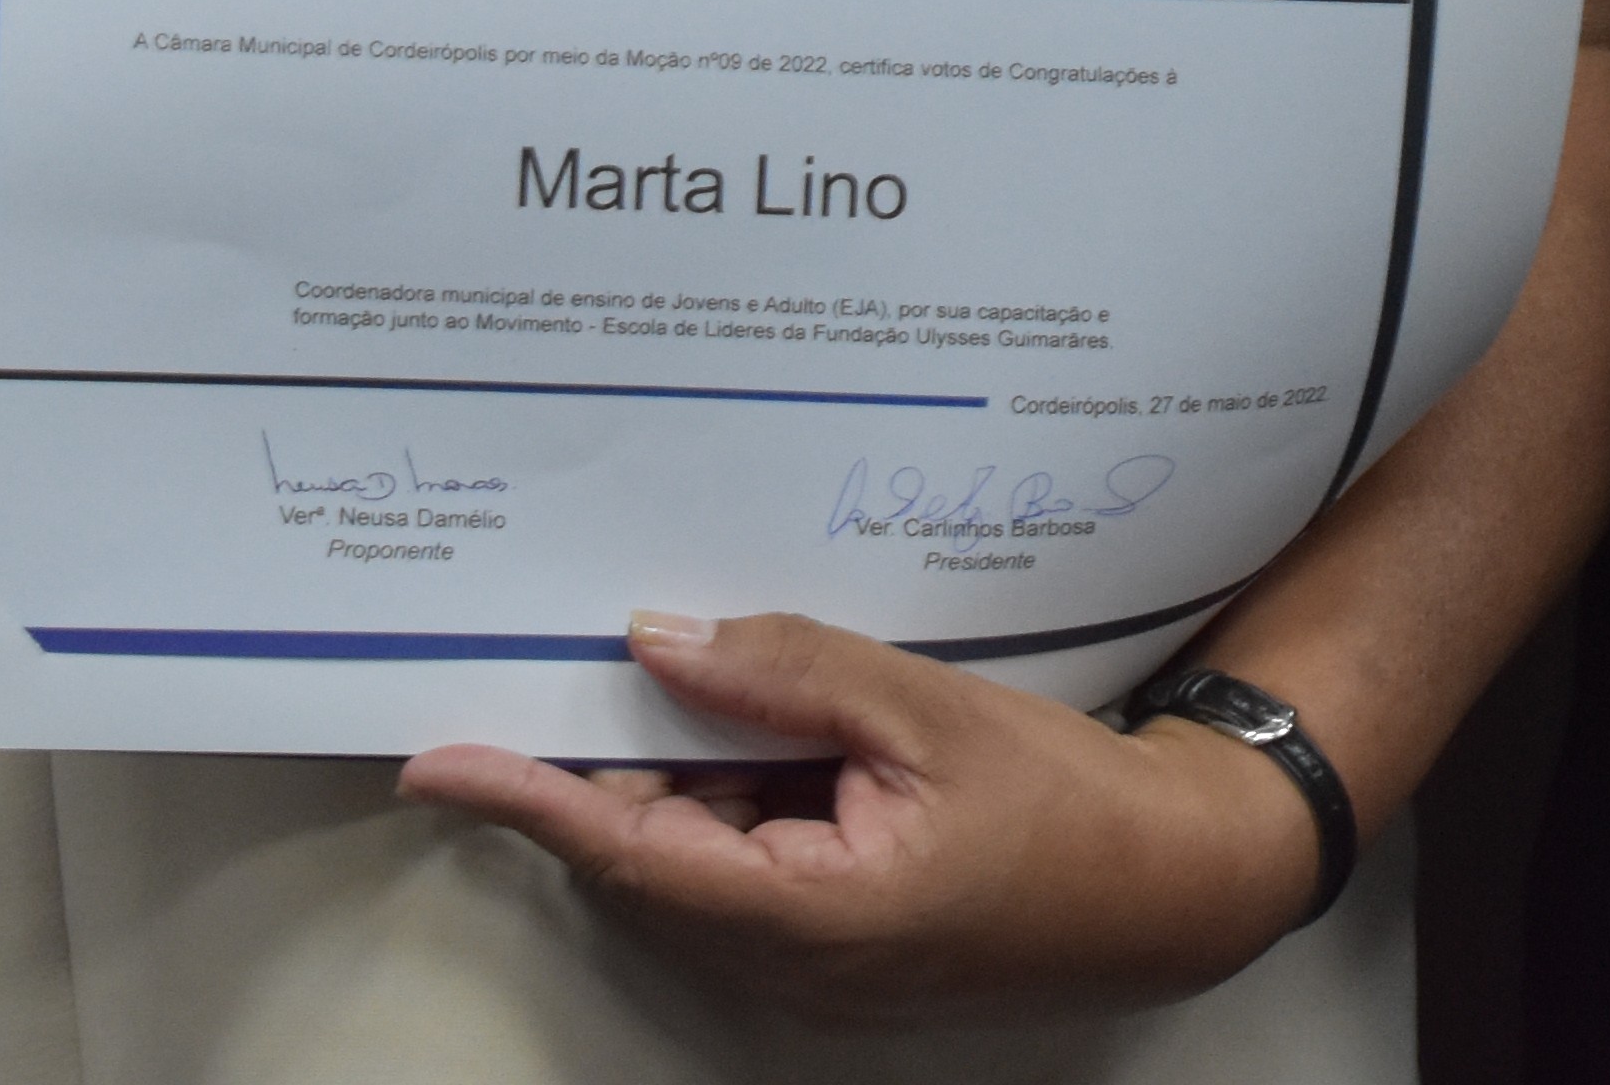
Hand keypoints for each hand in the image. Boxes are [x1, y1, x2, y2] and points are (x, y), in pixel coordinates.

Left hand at [396, 613, 1321, 1016]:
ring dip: (683, 774)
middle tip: (583, 651)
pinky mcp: (835, 947)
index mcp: (808, 915)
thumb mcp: (928, 711)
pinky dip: (736, 797)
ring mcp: (810, 967)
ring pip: (693, 860)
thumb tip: (661, 641)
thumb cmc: (1067, 804)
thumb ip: (789, 673)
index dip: (526, 799)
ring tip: (700, 670)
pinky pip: (745, 869)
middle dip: (610, 759)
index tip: (436, 758)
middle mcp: (789, 962)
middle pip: (648, 855)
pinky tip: (770, 724)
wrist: (1172, 885)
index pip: (629, 848)